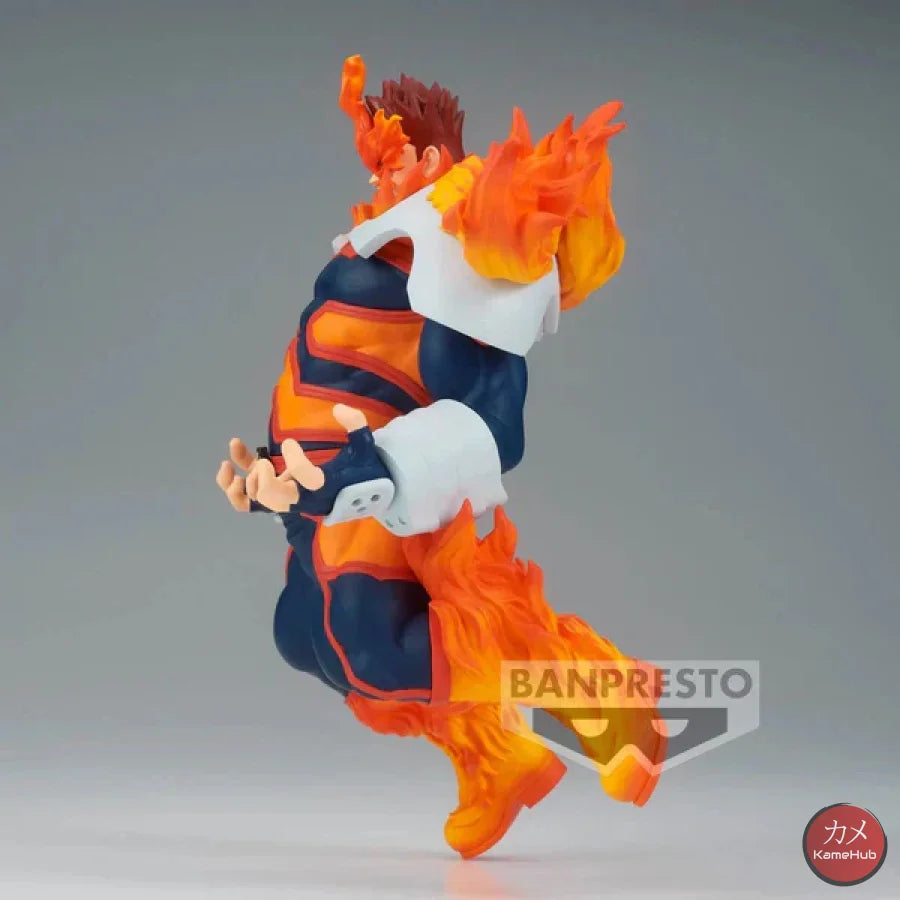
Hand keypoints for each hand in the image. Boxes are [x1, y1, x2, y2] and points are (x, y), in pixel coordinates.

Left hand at [216, 404, 387, 515]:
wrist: (354, 493)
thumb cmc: (358, 470)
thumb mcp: (363, 445)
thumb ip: (356, 424)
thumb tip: (338, 408)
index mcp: (323, 487)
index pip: (305, 478)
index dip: (294, 460)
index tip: (290, 443)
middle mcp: (301, 497)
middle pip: (273, 500)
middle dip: (263, 481)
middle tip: (266, 463)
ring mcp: (284, 497)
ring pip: (254, 501)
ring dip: (240, 482)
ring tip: (233, 462)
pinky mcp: (274, 492)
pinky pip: (246, 499)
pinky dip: (231, 485)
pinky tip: (227, 461)